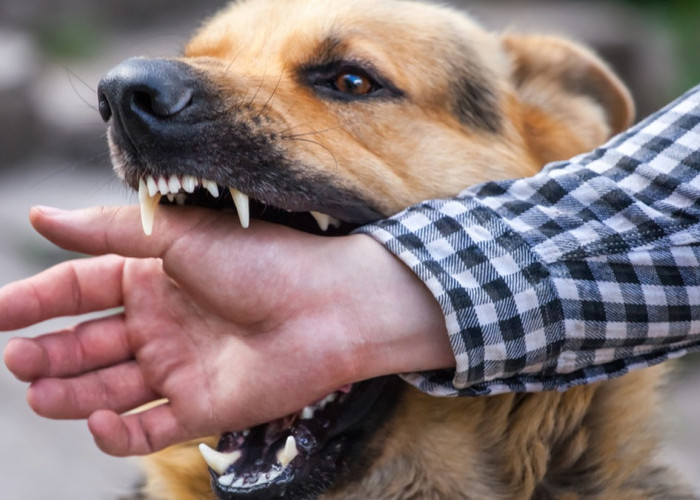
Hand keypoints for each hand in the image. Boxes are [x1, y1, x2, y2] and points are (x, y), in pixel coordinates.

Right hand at [1, 205, 451, 455]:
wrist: (330, 305)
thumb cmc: (263, 260)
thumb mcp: (180, 235)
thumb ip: (109, 233)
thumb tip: (39, 216)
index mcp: (155, 276)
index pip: (82, 288)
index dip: (39, 300)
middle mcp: (164, 322)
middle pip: (89, 342)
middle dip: (49, 351)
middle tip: (16, 360)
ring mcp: (182, 366)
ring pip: (110, 386)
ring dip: (71, 392)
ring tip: (37, 391)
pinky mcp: (203, 405)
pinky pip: (150, 427)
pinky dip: (119, 431)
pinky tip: (97, 419)